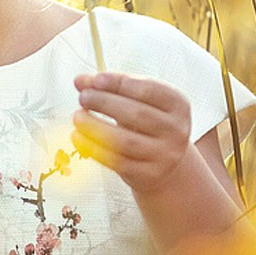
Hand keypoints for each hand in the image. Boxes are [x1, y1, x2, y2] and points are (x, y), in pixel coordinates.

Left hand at [72, 72, 194, 192]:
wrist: (164, 162)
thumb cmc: (146, 124)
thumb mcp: (136, 101)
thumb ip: (110, 88)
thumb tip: (80, 81)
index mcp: (178, 104)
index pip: (148, 89)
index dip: (120, 83)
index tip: (96, 80)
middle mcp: (176, 130)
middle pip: (137, 114)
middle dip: (105, 103)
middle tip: (83, 97)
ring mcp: (165, 155)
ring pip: (125, 141)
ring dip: (96, 127)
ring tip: (78, 116)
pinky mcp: (149, 174)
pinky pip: (117, 162)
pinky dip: (93, 148)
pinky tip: (78, 137)